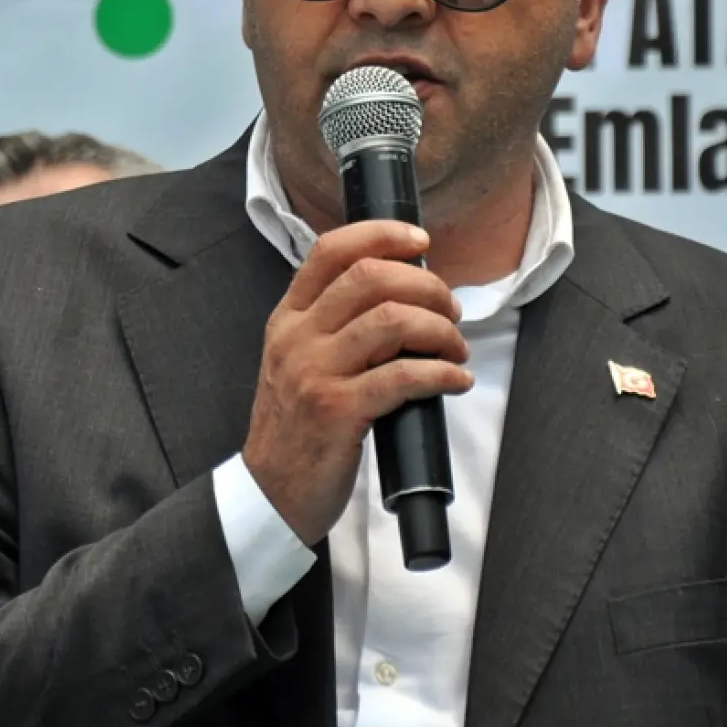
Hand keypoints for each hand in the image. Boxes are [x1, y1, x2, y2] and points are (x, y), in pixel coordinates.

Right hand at [243, 221, 473, 546]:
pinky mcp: (338, 411)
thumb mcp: (297, 361)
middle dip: (426, 286)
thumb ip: (334, 325)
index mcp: (288, 318)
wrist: (271, 491)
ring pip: (392, 321)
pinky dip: (442, 373)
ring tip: (455, 349)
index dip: (381, 235)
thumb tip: (404, 294)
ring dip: (440, 329)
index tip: (420, 241)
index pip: (331, 251)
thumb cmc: (297, 426)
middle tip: (451, 310)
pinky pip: (404, 376)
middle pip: (371, 278)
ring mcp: (315, 373)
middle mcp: (297, 337)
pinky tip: (455, 380)